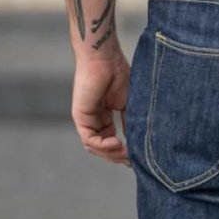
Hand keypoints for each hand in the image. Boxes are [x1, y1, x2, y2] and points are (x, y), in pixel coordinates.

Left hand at [71, 51, 131, 166]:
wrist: (106, 57)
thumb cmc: (118, 73)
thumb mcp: (129, 103)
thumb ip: (130, 122)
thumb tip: (138, 143)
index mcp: (105, 117)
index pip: (111, 142)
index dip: (123, 152)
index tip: (138, 157)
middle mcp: (94, 121)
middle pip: (103, 148)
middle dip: (118, 157)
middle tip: (133, 160)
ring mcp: (86, 119)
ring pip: (95, 147)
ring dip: (111, 154)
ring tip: (126, 153)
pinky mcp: (81, 117)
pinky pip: (89, 139)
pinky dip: (103, 146)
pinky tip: (117, 143)